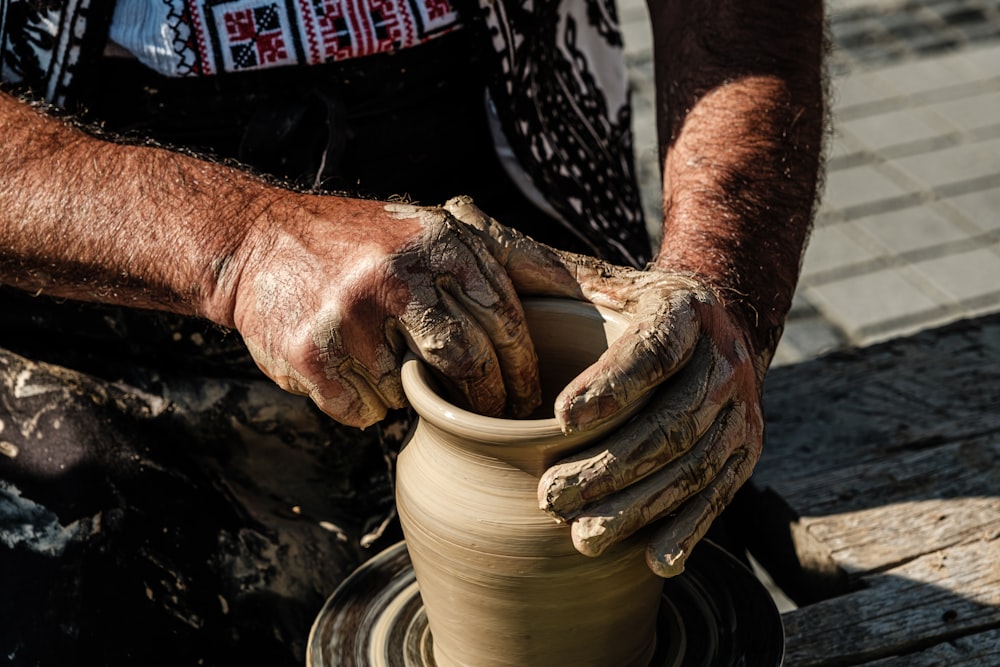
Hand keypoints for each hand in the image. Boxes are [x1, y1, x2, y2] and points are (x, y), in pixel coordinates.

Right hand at [230, 195, 541, 427]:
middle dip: (490, 401)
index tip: (532, 400)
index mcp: (439, 244)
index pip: (505, 322)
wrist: (261, 243)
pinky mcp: (312, 358)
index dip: (524, 371)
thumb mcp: (440, 229)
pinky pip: (367, 411)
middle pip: (470, 364)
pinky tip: (356, 372)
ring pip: (416, 395)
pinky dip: (371, 404)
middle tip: (495, 419)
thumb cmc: (368, 242)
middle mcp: (397, 277)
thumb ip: (509, 256)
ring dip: (416, 397)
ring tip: (399, 369)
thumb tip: (583, 292)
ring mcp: (351, 319)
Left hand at [445, 197, 764, 576]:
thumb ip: (533, 261)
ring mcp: (739, 409)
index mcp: (681, 310)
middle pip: (670, 419)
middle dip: (610, 465)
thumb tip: (457, 215)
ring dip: (638, 506)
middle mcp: (722, 359)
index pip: (650, 347)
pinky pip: (719, 495)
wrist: (711, 325)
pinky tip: (653, 559)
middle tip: (549, 497)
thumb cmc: (627, 306)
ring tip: (581, 536)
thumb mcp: (593, 275)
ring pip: (692, 465)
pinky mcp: (744, 451)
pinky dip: (688, 529)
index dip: (611, 383)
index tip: (559, 417)